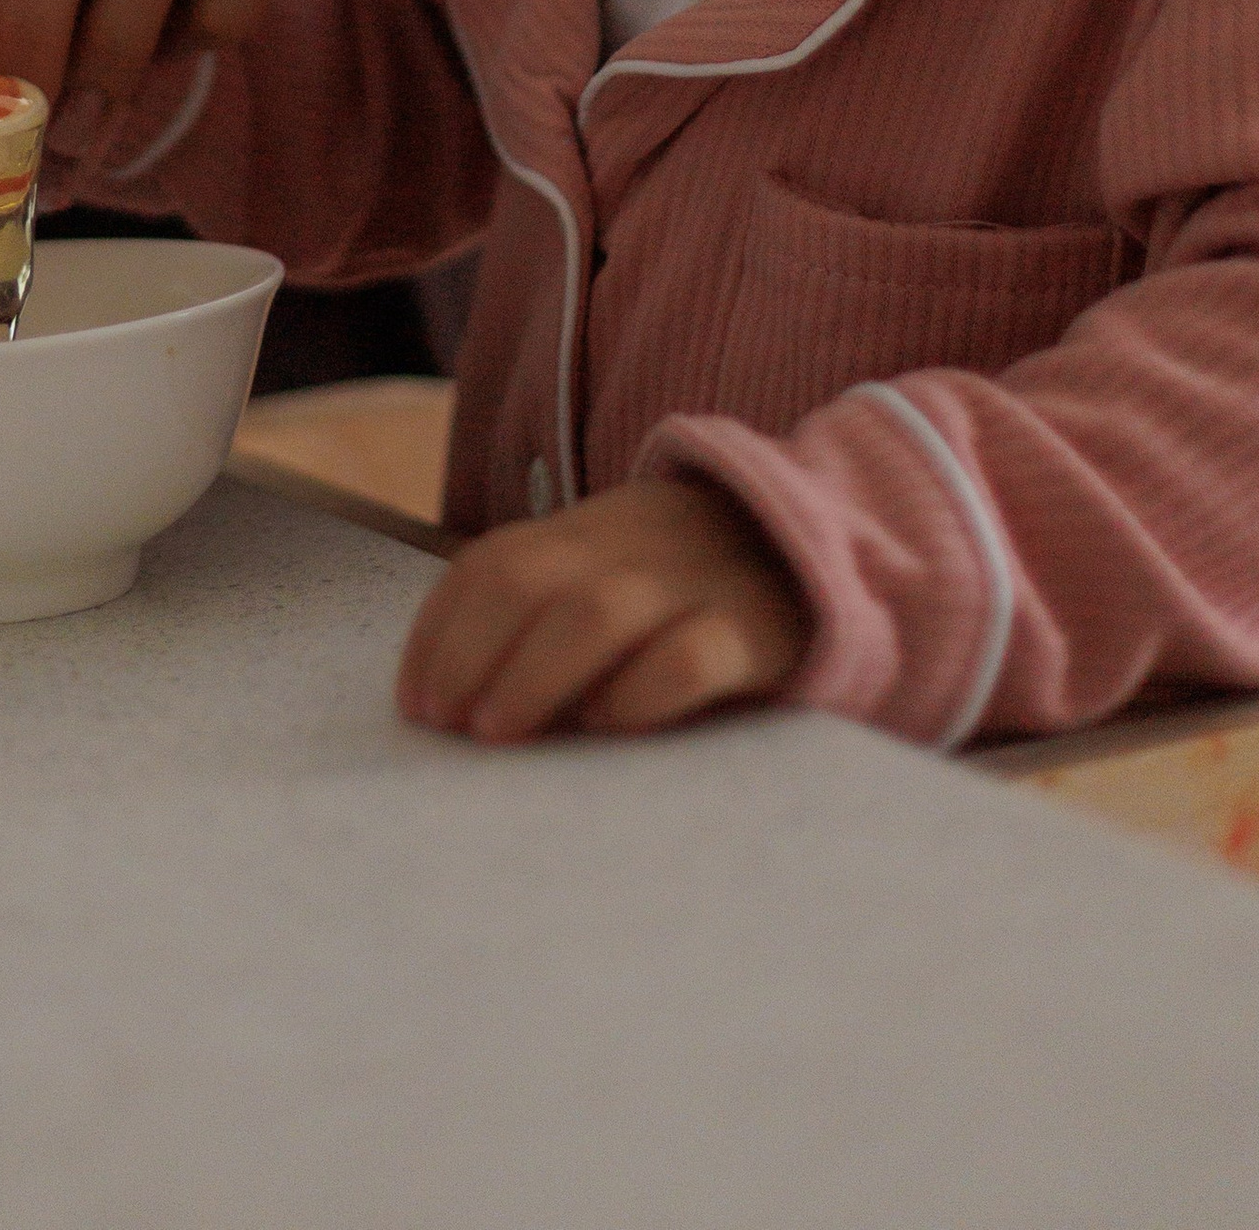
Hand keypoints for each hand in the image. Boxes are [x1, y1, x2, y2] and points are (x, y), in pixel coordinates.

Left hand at [396, 474, 810, 742]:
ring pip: (599, 611)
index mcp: (596, 528)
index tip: (413, 699)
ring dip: (533, 673)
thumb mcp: (626, 577)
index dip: (441, 628)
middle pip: (531, 580)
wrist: (844, 556)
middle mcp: (639, 542)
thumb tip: (461, 696)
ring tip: (497, 732)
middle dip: (472, 652)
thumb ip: (556, 613)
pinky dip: (641, 689)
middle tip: (446, 723)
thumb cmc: (706, 594)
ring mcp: (701, 580)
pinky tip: (608, 726)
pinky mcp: (763, 629)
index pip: (494, 560)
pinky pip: (694, 653)